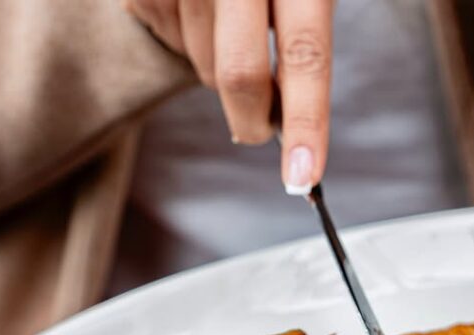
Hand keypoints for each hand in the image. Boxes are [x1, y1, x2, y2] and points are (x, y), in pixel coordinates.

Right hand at [124, 0, 333, 194]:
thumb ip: (304, 37)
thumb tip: (288, 115)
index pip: (305, 55)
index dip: (305, 122)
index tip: (302, 178)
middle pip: (237, 76)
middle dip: (251, 119)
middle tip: (261, 128)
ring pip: (202, 66)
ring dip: (219, 69)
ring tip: (228, 21)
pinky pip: (168, 40)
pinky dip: (186, 40)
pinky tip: (196, 6)